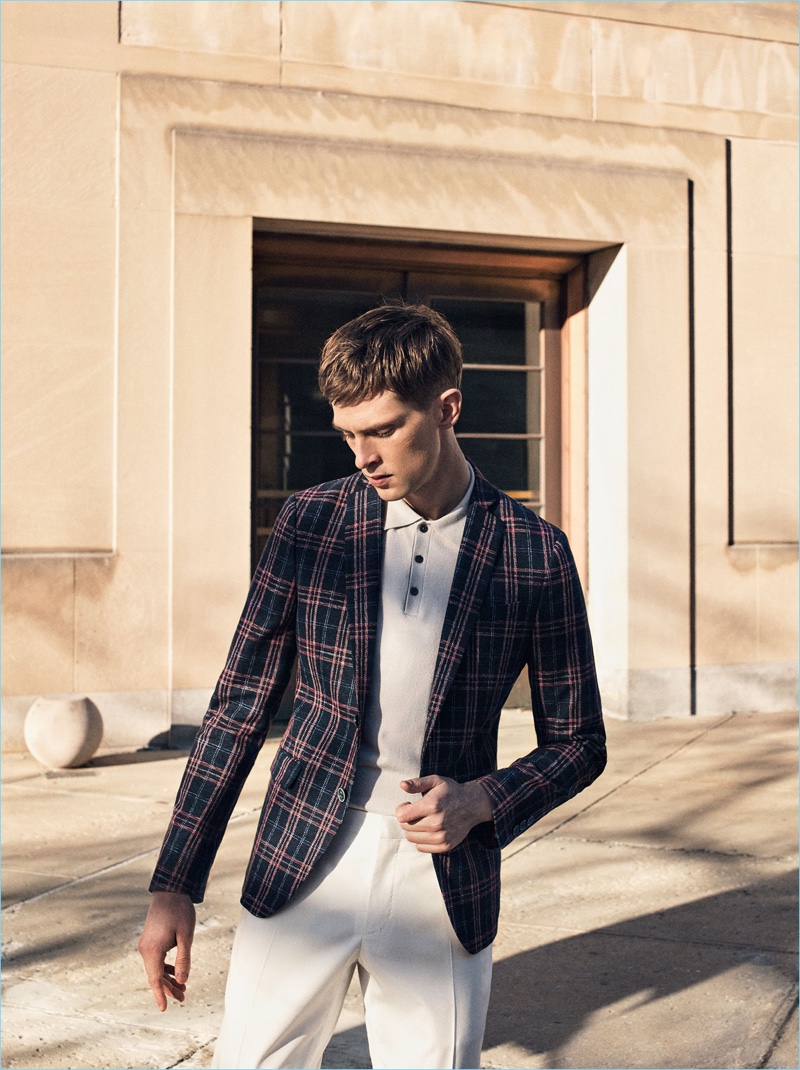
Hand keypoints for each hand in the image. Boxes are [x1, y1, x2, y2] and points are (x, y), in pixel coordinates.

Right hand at [137, 891, 195, 1010]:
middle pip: (156, 976)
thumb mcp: (186, 936)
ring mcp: (146, 944)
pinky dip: (166, 968)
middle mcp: (145, 949)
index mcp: (152, 950)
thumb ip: (183, 960)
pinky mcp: (150, 940)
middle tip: (184, 998)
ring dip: (168, 979)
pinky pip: (156, 959)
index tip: (164, 1009)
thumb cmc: (180, 911)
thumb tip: (183, 981)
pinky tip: (176, 973)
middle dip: (169, 988)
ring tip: (183, 989)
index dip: (160, 995)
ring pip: (156, 968)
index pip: (155, 979)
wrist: (170, 890)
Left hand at [396, 775, 493, 852]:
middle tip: (415, 811)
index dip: (401, 809)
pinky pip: (421, 847)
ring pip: (411, 838)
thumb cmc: (451, 791)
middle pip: (406, 827)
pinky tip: (428, 829)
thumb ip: (417, 783)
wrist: (473, 805)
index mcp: (432, 805)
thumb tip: (402, 785)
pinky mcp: (445, 846)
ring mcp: (441, 836)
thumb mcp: (435, 781)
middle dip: (406, 819)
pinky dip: (420, 839)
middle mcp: (436, 823)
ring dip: (413, 829)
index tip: (407, 804)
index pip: (402, 816)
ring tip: (422, 820)